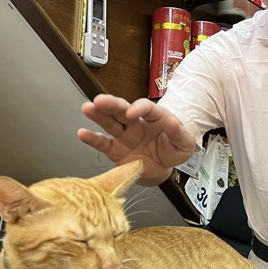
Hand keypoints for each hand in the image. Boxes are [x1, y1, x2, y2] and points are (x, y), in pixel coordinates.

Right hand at [77, 95, 196, 183]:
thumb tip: (173, 122)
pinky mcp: (114, 149)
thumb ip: (179, 133)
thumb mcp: (184, 144)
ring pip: (109, 121)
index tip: (132, 113)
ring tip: (88, 108)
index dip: (138, 108)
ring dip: (98, 115)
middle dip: (111, 104)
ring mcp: (123, 135)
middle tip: (100, 100)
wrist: (162, 168)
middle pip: (122, 109)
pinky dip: (92, 139)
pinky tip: (83, 133)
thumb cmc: (173, 150)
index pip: (145, 108)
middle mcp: (135, 122)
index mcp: (154, 117)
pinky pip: (102, 143)